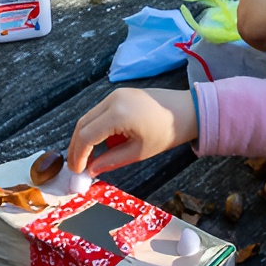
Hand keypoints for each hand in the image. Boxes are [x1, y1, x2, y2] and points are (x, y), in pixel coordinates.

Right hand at [67, 88, 196, 176]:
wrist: (189, 110)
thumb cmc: (168, 132)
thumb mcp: (138, 152)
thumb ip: (111, 161)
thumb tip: (91, 170)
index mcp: (118, 113)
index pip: (86, 136)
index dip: (78, 156)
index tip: (77, 172)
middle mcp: (113, 99)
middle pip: (82, 124)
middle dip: (77, 146)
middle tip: (77, 166)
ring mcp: (117, 93)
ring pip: (89, 117)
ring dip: (85, 137)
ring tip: (89, 157)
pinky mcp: (121, 93)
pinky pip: (100, 111)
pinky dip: (96, 127)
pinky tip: (102, 143)